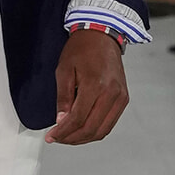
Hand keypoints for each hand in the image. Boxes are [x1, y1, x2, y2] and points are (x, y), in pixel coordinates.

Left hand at [46, 30, 128, 145]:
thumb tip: (61, 120)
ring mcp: (120, 97)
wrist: (102, 36)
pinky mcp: (123, 98)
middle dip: (72, 138)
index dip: (63, 131)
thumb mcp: (63, 70)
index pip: (78, 118)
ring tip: (68, 137)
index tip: (51, 136)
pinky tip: (81, 129)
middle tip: (58, 138)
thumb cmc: (82, 49)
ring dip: (84, 138)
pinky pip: (110, 123)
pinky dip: (95, 130)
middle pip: (91, 128)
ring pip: (102, 130)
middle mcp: (112, 93)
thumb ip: (63, 97)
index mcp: (96, 85)